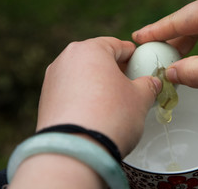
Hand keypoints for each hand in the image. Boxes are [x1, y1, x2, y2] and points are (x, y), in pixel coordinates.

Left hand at [37, 37, 160, 156]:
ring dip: (98, 82)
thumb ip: (148, 85)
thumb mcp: (140, 98)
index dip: (133, 55)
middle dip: (115, 69)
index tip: (141, 64)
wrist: (75, 151)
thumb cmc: (110, 116)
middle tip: (130, 83)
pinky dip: (83, 95)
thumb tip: (151, 83)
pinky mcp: (45, 98)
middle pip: (97, 58)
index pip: (118, 45)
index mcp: (90, 49)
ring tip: (113, 100)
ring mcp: (52, 78)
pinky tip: (94, 111)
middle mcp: (67, 58)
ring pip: (82, 74)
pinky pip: (70, 90)